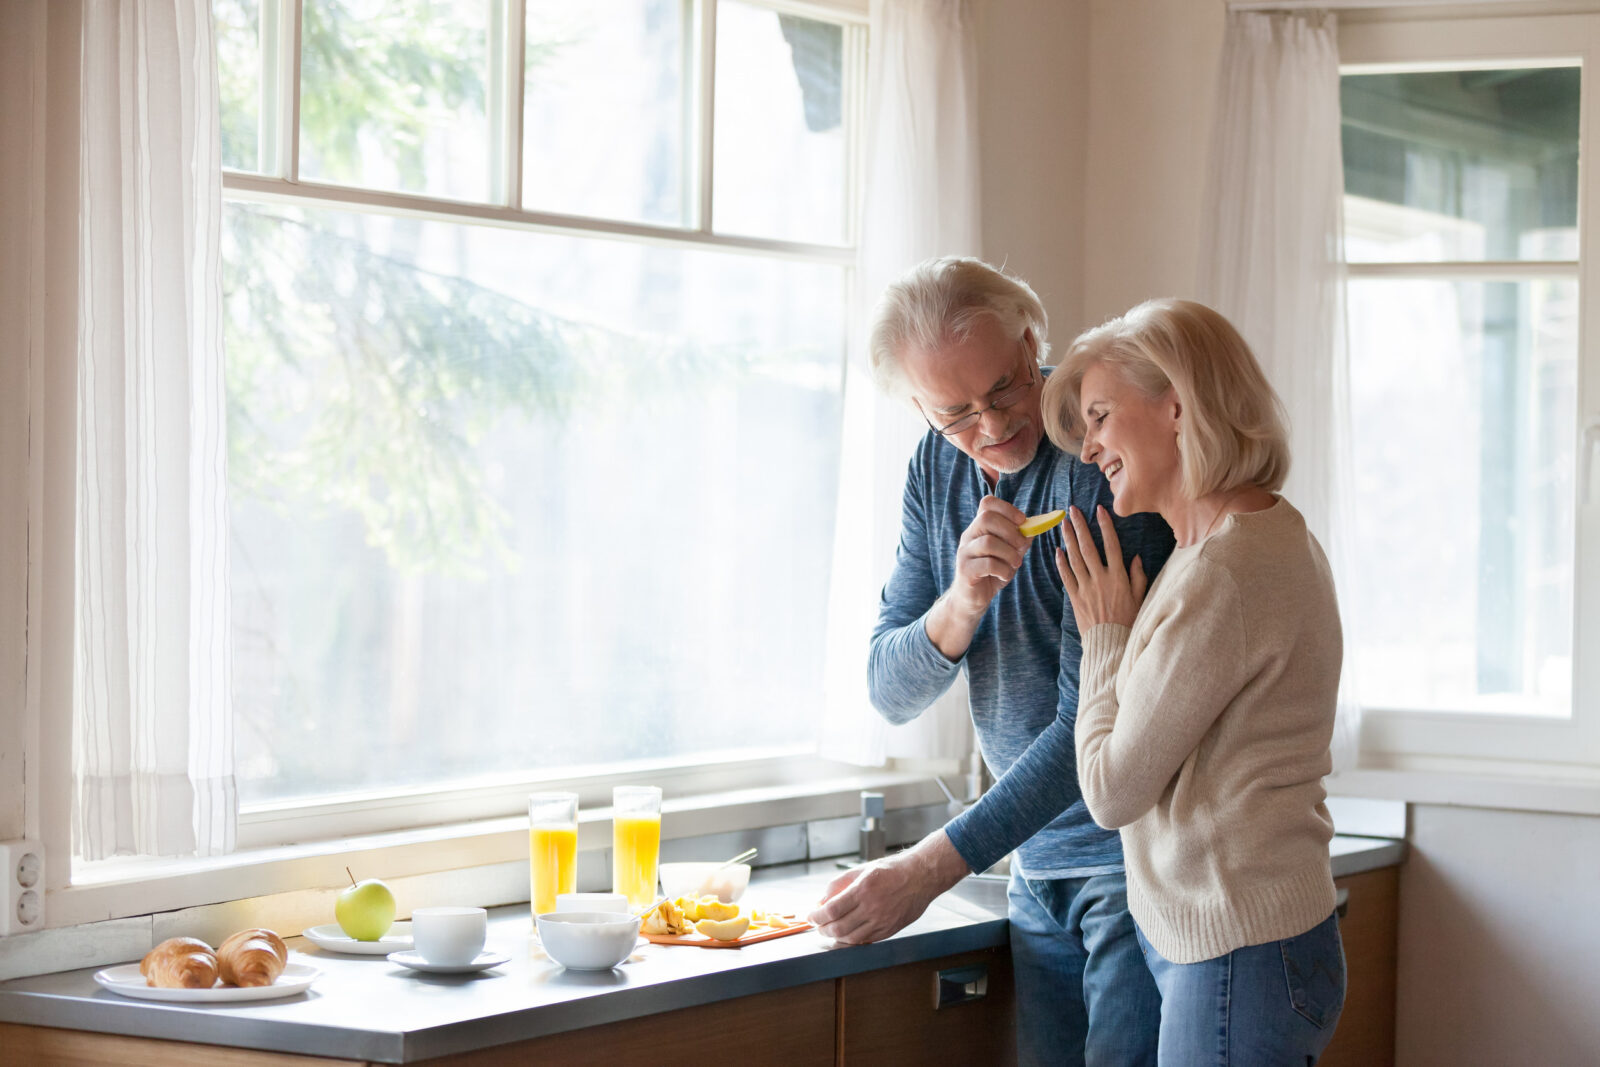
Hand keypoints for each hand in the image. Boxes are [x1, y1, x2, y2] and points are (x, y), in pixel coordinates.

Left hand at [807, 832, 968, 944]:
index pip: (831, 910)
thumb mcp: (862, 869)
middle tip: (818, 926)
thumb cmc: (891, 870)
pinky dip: (851, 940)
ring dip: (835, 937)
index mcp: (863, 889)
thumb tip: (820, 901)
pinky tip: (846, 934)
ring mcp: (882, 921)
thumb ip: (839, 884)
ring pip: (850, 938)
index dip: (816, 917)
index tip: (811, 916)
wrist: (921, 876)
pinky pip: (865, 941)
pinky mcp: (889, 930)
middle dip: (823, 929)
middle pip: (838, 928)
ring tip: (830, 930)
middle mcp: (872, 907)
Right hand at [948, 496, 1031, 619]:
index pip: (987, 503)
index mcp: (979, 527)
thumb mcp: (1010, 553)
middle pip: (986, 518)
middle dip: (1011, 531)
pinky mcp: (965, 570)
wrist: (973, 598)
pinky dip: (1003, 570)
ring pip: (988, 542)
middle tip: (1022, 546)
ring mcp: (964, 552)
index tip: (1022, 521)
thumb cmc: (993, 572)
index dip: (1007, 508)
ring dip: (1009, 553)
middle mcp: (969, 536)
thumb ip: (1020, 540)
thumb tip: (1034, 527)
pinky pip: (987, 564)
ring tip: (1015, 564)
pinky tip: (1005, 576)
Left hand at [1055, 504, 1146, 631]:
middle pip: (1088, 546)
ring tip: (1063, 523)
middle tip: (1072, 510)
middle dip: (1080, 526)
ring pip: (1075, 558)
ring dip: (1068, 539)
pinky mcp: (1075, 597)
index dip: (1105, 525)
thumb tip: (1136, 556)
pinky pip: (1066, 576)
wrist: (1111, 642)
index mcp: (1118, 576)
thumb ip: (1138, 576)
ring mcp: (1086, 587)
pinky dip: (1061, 562)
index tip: (1099, 510)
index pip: (1112, 544)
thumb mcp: (1140, 597)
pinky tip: (1057, 550)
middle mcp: (1101, 578)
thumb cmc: (1129, 619)